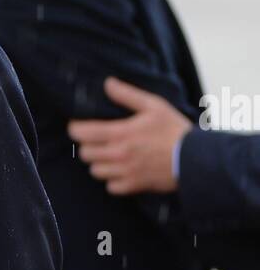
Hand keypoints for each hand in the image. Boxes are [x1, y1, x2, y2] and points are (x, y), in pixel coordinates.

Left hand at [67, 75, 192, 193]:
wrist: (194, 158)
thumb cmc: (174, 129)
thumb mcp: (153, 105)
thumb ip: (127, 95)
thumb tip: (108, 83)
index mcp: (121, 133)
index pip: (82, 133)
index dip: (75, 129)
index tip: (78, 126)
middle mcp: (118, 154)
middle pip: (85, 153)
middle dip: (87, 145)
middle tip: (96, 141)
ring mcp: (124, 172)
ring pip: (95, 171)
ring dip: (98, 163)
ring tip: (109, 155)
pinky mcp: (133, 186)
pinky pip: (110, 187)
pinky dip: (112, 180)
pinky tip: (120, 171)